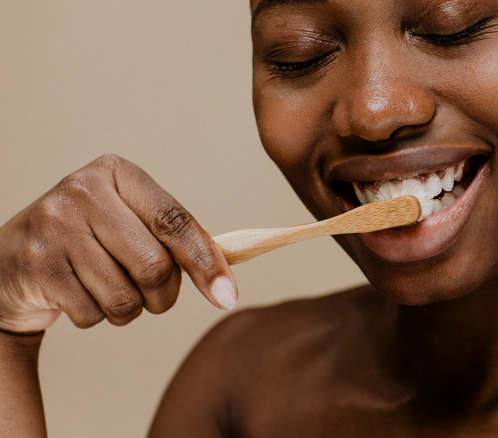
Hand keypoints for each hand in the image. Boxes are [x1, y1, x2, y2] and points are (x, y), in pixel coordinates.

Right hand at [0, 154, 236, 332]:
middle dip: (163, 296)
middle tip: (154, 297)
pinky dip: (96, 318)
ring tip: (109, 292)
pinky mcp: (36, 265)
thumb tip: (225, 280)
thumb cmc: (88, 242)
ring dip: (129, 310)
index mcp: (116, 172)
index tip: (227, 295)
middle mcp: (82, 191)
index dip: (206, 262)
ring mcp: (54, 227)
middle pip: (155, 265)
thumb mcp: (127, 222)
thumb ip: (172, 238)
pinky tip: (78, 296)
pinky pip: (93, 314)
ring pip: (125, 297)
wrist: (9, 262)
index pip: (175, 221)